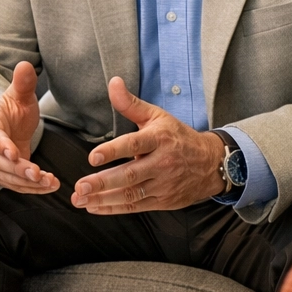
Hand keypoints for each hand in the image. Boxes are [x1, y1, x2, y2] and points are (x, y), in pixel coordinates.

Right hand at [0, 60, 58, 194]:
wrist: (4, 125)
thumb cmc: (10, 109)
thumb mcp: (18, 95)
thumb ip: (23, 83)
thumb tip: (26, 65)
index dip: (1, 146)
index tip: (14, 153)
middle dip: (18, 170)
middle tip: (37, 173)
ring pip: (5, 177)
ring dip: (26, 183)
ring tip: (48, 182)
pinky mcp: (1, 174)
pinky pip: (13, 184)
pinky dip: (30, 188)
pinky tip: (48, 186)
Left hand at [71, 77, 225, 213]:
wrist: (211, 163)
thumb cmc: (178, 137)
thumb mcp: (157, 116)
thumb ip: (131, 104)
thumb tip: (113, 83)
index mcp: (159, 139)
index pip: (134, 145)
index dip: (113, 151)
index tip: (93, 157)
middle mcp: (161, 163)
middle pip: (130, 174)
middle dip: (103, 182)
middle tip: (81, 186)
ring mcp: (163, 185)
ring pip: (131, 194)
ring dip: (103, 199)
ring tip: (80, 199)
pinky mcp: (163, 201)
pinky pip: (135, 207)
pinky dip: (114, 208)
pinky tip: (94, 207)